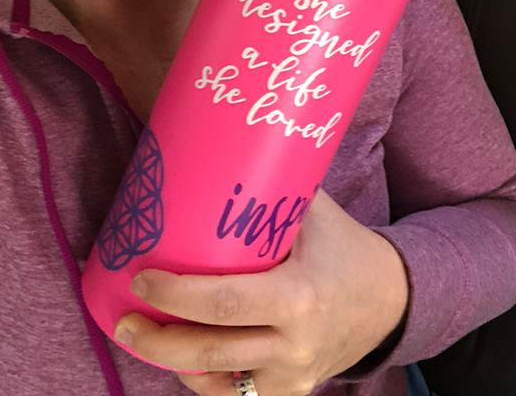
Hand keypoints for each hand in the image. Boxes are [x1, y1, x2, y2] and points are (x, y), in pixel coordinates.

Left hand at [113, 187, 409, 394]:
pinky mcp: (291, 392)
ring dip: (174, 362)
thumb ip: (275, 188)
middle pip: (212, 351)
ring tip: (141, 338)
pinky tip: (181, 361)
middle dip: (159, 339)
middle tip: (124, 318)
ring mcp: (293, 376)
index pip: (225, 303)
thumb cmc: (346, 247)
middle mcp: (294, 345)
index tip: (143, 276)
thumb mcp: (315, 212)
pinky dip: (205, 382)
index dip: (177, 295)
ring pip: (219, 384)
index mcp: (299, 298)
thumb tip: (221, 145)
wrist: (391, 301)